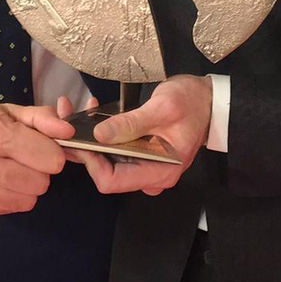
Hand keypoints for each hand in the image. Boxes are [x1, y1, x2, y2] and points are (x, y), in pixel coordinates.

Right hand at [0, 102, 72, 215]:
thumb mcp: (3, 111)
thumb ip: (40, 118)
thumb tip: (70, 130)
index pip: (51, 158)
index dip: (51, 153)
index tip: (40, 149)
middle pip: (42, 183)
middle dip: (38, 172)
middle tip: (22, 161)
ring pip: (28, 200)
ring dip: (25, 188)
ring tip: (9, 173)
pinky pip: (8, 209)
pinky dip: (8, 198)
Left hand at [72, 75, 211, 195]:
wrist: (209, 99)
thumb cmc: (191, 102)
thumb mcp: (161, 108)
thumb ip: (132, 123)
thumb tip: (100, 136)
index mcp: (159, 171)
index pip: (112, 182)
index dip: (91, 164)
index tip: (80, 140)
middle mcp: (151, 175)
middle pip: (107, 174)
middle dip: (87, 150)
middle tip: (71, 122)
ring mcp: (147, 167)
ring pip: (109, 163)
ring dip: (92, 142)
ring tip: (82, 114)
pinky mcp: (143, 156)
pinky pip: (117, 153)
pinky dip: (104, 137)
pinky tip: (96, 115)